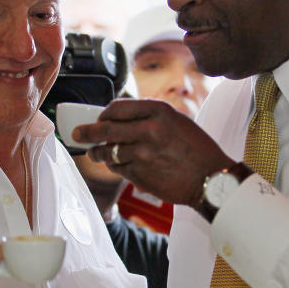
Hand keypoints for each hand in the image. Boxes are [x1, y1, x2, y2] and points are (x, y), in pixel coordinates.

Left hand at [73, 99, 233, 206]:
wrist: (211, 179)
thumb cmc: (197, 149)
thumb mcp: (178, 121)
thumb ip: (151, 117)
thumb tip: (122, 119)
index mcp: (158, 111)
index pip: (117, 108)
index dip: (104, 114)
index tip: (100, 118)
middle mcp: (148, 129)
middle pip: (105, 129)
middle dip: (87, 132)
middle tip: (78, 134)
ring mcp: (142, 153)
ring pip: (108, 151)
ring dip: (98, 153)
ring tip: (95, 153)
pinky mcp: (140, 174)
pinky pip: (117, 168)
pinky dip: (114, 166)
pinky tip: (116, 165)